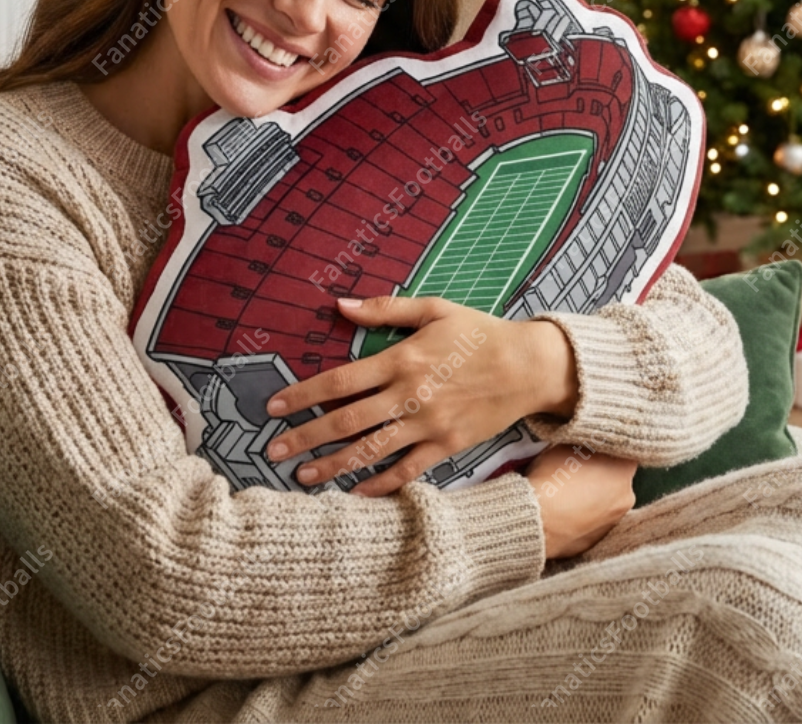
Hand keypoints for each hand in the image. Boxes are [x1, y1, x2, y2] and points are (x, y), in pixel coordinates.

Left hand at [264, 295, 578, 496]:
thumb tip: (338, 305)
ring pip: (371, 451)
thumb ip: (384, 309)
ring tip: (301, 476)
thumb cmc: (479, 333)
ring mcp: (428, 424)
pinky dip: (380, 486)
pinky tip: (354, 495)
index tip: (273, 406)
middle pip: (346, 421)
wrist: (529, 366)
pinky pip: (407, 471)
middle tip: (272, 450)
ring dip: (333, 465)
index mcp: (402, 358)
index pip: (340, 381)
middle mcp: (410, 395)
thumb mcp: (434, 309)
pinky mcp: (447, 446)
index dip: (303, 395)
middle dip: (306, 436)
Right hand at [525, 445, 637, 559]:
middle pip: (617, 477)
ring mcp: (614, 522)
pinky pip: (594, 521)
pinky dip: (584, 515)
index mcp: (624, 469)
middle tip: (578, 469)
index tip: (591, 446)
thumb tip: (591, 445)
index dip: (606, 447)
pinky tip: (565, 511)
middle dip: (601, 472)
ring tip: (568, 492)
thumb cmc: (554, 476)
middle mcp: (627, 496)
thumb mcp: (569, 444)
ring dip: (593, 495)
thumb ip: (588, 444)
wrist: (539, 521)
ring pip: (606, 501)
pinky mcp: (599, 541)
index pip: (624, 451)